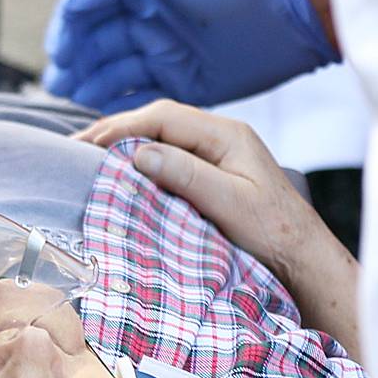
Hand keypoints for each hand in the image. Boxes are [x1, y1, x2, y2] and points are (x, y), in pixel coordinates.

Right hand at [43, 0, 337, 112]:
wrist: (282, 20)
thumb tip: (73, 4)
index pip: (86, 7)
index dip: (68, 29)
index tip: (60, 52)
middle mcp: (144, 18)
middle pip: (94, 42)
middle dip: (74, 62)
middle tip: (59, 84)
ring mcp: (160, 50)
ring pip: (112, 70)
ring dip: (90, 83)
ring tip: (74, 98)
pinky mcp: (178, 79)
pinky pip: (138, 93)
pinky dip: (119, 102)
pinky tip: (103, 111)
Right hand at [77, 100, 360, 353]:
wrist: (303, 259)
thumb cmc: (274, 233)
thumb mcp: (230, 203)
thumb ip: (187, 174)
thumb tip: (139, 152)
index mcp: (227, 135)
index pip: (164, 118)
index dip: (122, 127)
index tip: (88, 144)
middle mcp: (222, 137)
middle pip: (159, 122)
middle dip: (116, 132)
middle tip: (75, 148)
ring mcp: (219, 155)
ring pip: (163, 139)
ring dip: (126, 145)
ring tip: (89, 157)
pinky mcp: (215, 174)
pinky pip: (171, 157)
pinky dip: (142, 161)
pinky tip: (122, 173)